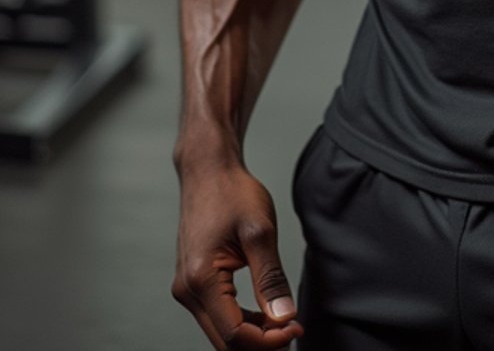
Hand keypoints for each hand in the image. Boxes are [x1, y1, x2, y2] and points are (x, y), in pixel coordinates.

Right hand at [173, 159, 302, 348]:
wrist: (208, 170)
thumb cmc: (231, 192)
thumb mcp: (259, 231)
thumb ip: (271, 278)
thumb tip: (285, 317)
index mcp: (200, 279)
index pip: (235, 335)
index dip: (268, 340)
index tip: (296, 326)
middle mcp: (186, 290)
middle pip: (224, 342)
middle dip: (261, 343)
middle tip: (294, 327)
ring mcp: (186, 288)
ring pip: (220, 333)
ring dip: (252, 335)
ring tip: (284, 321)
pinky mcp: (192, 283)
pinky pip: (217, 316)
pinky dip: (241, 322)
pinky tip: (265, 313)